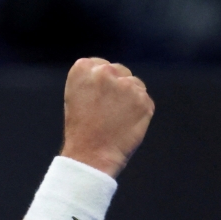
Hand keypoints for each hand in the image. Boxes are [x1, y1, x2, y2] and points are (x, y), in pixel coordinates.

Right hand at [60, 57, 154, 177]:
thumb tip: (112, 75)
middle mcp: (105, 72)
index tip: (97, 98)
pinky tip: (126, 123)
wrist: (90, 155)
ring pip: (135, 84)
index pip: (99, 65)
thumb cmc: (80, 129)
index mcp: (83, 68)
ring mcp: (126, 85)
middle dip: (117, 87)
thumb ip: (91, 80)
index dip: (101, 83)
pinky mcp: (143, 100)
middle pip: (119, 71)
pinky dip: (139, 111)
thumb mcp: (75, 95)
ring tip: (116, 118)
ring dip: (130, 98)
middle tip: (107, 110)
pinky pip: (145, 100)